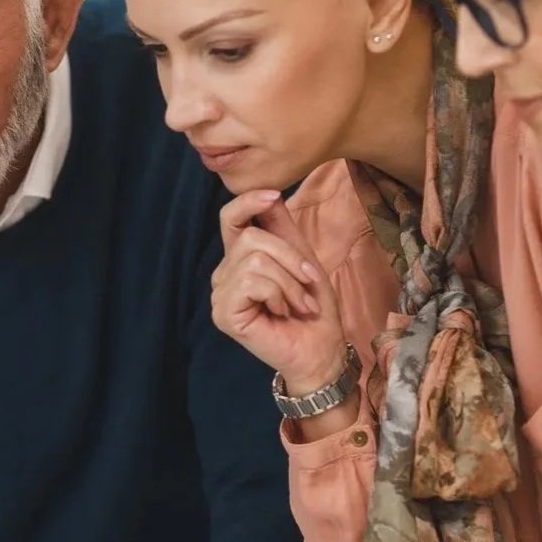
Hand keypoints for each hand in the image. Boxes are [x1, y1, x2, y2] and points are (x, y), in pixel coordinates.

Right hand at [212, 191, 346, 393]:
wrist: (321, 348)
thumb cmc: (312, 308)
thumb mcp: (301, 257)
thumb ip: (281, 227)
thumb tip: (270, 193)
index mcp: (239, 258)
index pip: (230, 217)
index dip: (248, 201)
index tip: (274, 197)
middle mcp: (224, 274)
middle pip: (251, 237)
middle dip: (290, 258)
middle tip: (307, 284)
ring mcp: (220, 294)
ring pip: (254, 260)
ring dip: (288, 282)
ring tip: (298, 303)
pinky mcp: (223, 313)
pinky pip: (252, 282)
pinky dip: (278, 294)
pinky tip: (281, 312)